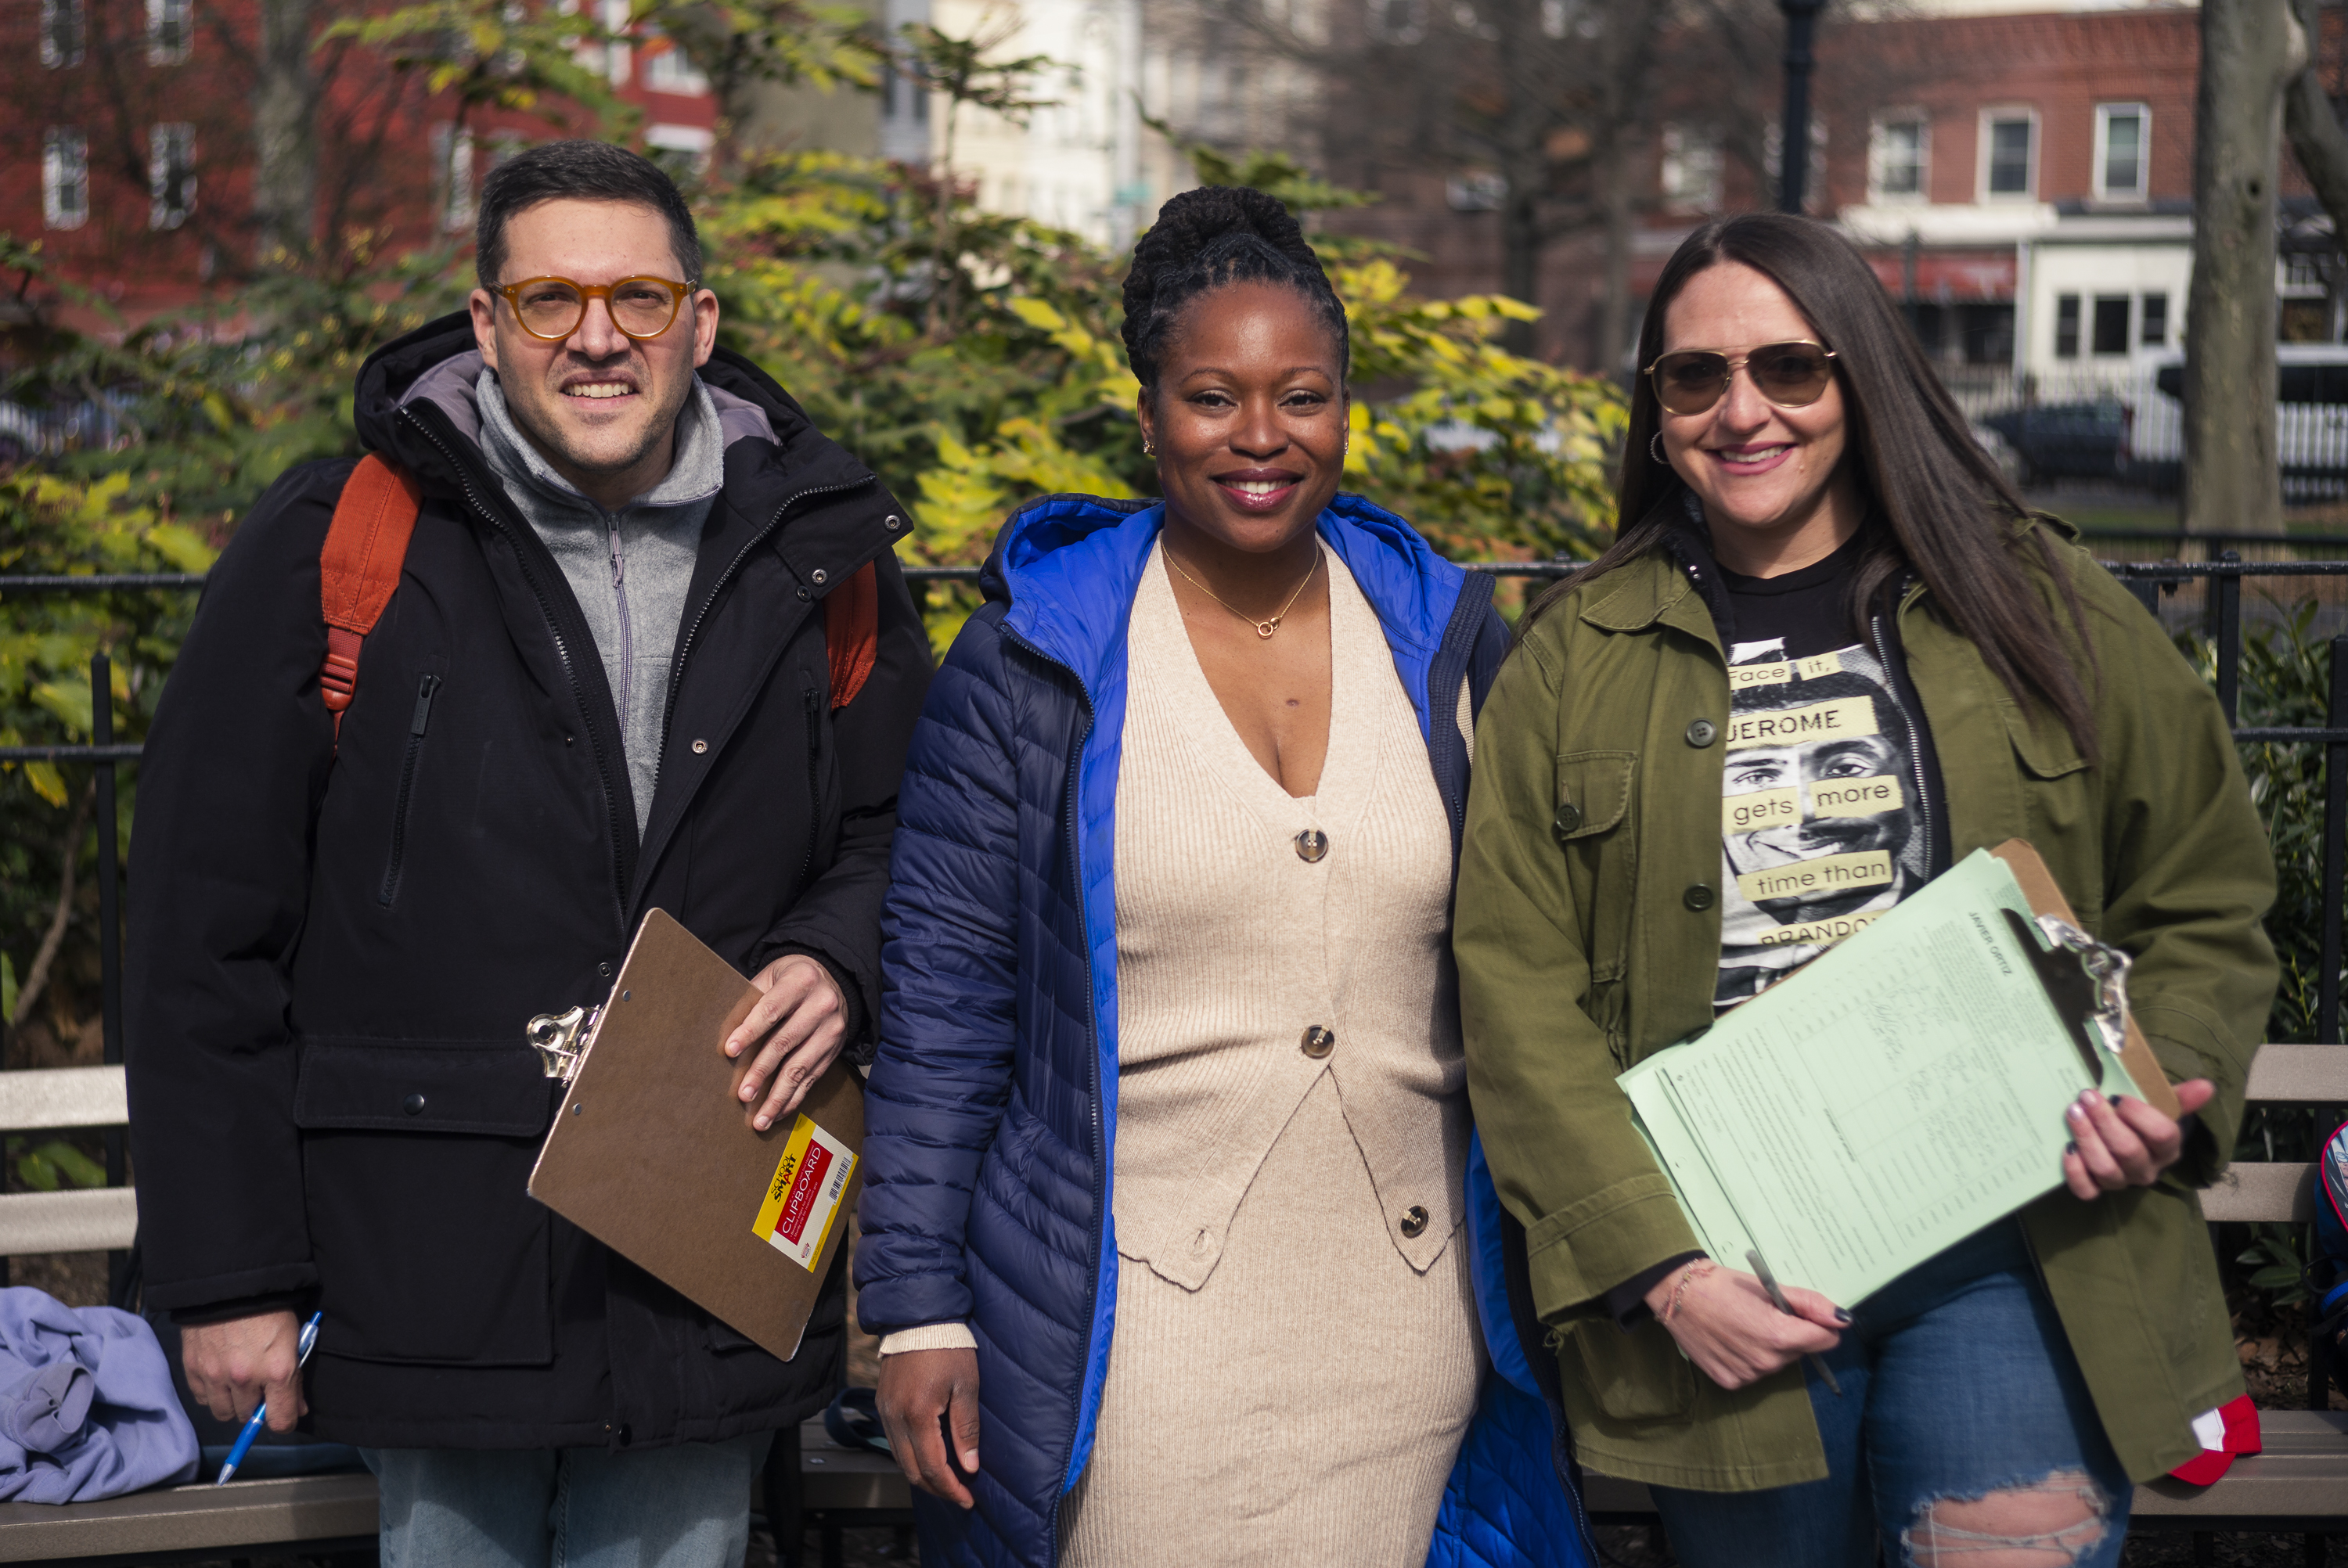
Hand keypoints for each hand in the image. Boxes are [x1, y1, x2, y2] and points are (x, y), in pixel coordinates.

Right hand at [181, 1310, 306, 1431]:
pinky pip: (203, 1399)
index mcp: (277, 1371)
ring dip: (233, 1403)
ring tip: (238, 1381)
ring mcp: (216, 1376)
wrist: (230, 1287)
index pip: (280, 1421)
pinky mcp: (194, 1370)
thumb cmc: (270, 1311)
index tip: (283, 1414)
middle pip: (248, 1417)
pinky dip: (212, 1393)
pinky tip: (219, 1375)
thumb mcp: (292, 1340)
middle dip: (255, 1406)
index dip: (284, 1421)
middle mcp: (245, 1379)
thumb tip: (297, 1411)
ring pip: (224, 1413)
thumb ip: (294, 1380)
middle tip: (259, 1385)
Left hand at [723, 955, 847, 1130]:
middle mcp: (821, 1005)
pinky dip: (794, 1099)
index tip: (730, 1051)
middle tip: (743, 1094)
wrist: (833, 979)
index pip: (771, 1009)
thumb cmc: (791, 979)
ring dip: (778, 1096)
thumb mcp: (771, 977)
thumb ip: (750, 1002)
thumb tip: (725, 1040)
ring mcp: (831, 1030)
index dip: (749, 1031)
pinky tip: (778, 1112)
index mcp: (801, 981)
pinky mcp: (834, 1050)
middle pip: (785, 1043)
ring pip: (800, 1068)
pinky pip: (812, 1079)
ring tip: (760, 1118)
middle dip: (761, 1072)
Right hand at [877, 1348, 981, 1508]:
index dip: (951, 1489)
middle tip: (959, 1495)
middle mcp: (895, 1418)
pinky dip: (911, 1457)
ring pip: (900, 1460)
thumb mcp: (966, 1386)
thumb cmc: (948, 1346)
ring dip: (922, 1475)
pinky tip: (929, 1456)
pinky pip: (894, 1442)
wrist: (919, 1317)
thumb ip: (966, 1428)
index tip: (968, 1499)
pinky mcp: (882, 1404)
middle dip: (937, 1489)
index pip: (933, 1468)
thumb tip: (969, 1466)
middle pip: (912, 1471)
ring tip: (947, 1480)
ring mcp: (885, 1412)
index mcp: (918, 1415)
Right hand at [1645, 1262, 1842, 1390]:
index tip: (1801, 1313)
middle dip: (1790, 1335)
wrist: (1679, 1295)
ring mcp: (1748, 1375)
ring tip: (1744, 1326)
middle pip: (1800, 1352)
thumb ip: (1810, 1304)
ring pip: (1777, 1363)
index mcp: (1779, 1335)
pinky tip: (1732, 1341)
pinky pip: (1755, 1373)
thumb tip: (1843, 1320)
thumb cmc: (1724, 1285)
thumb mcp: (1769, 1287)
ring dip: (1770, 1348)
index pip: (1825, 1340)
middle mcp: (1766, 1361)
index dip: (1818, 1325)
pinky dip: (1749, 1358)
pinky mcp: (1731, 1382)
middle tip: (1763, 1314)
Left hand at [2062, 1080, 2213, 1199]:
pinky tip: (2067, 1148)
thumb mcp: (2162, 1107)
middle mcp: (2147, 1170)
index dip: (2139, 1115)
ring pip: (2106, 1168)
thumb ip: (2181, 1098)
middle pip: (2129, 1150)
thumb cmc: (2143, 1121)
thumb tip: (2207, 1086)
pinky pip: (2086, 1189)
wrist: (2128, 1142)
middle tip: (2087, 1097)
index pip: (2162, 1135)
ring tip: (2073, 1112)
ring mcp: (2122, 1181)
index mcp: (2167, 1149)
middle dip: (2105, 1121)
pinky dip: (2075, 1171)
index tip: (2118, 1097)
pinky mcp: (2097, 1189)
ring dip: (2087, 1138)